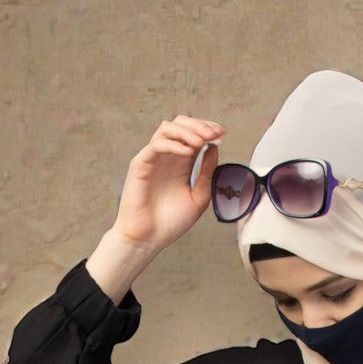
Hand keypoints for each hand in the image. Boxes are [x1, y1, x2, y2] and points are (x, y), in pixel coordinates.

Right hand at [112, 113, 224, 256]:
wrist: (148, 239)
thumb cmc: (170, 222)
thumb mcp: (198, 198)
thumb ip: (206, 173)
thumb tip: (214, 147)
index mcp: (181, 163)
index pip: (193, 135)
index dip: (207, 129)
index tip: (222, 133)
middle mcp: (167, 157)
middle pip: (180, 124)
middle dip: (199, 125)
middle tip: (214, 133)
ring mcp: (153, 159)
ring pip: (167, 128)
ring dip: (187, 131)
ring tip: (202, 141)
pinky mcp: (141, 164)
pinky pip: (157, 145)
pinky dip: (174, 144)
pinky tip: (188, 152)